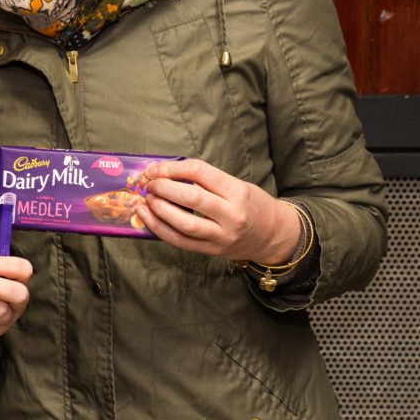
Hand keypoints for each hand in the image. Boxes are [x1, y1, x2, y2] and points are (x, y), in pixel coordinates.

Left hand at [135, 159, 300, 263]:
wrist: (274, 236)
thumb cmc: (252, 204)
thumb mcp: (237, 185)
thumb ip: (206, 180)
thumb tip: (165, 173)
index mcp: (238, 192)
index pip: (200, 172)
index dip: (172, 168)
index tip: (155, 168)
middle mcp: (231, 215)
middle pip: (191, 197)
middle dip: (163, 188)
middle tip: (149, 184)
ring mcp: (222, 236)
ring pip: (184, 223)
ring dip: (158, 210)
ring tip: (146, 200)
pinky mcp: (212, 251)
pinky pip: (181, 242)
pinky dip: (160, 229)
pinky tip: (148, 218)